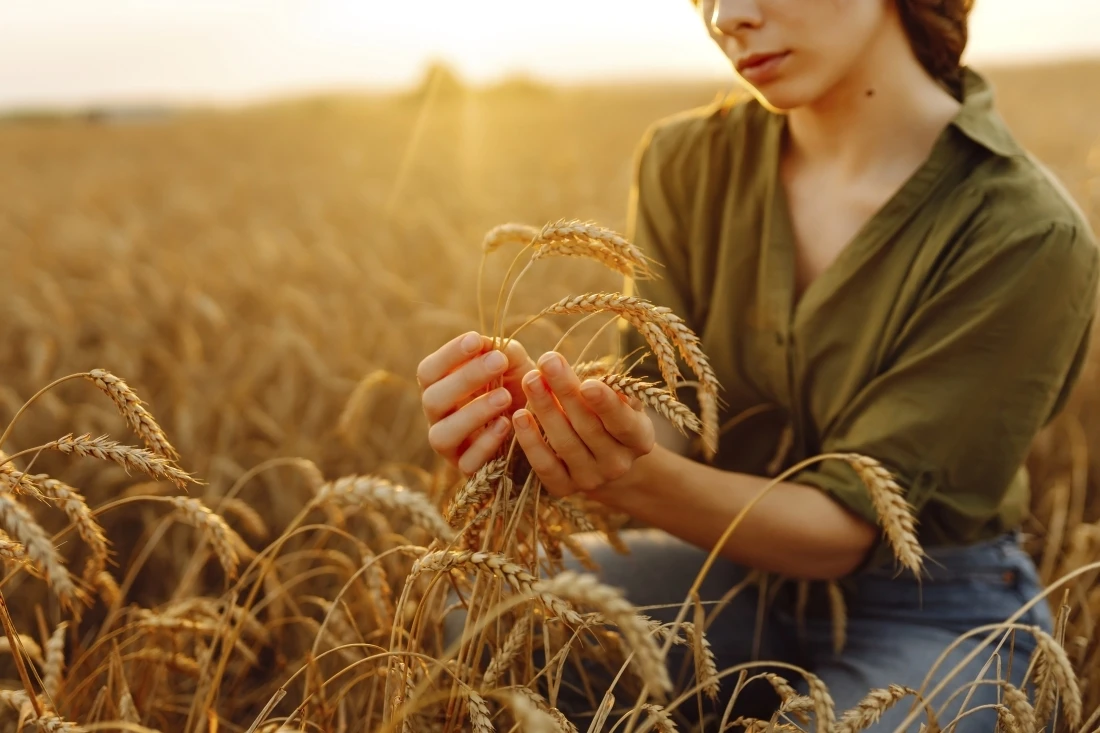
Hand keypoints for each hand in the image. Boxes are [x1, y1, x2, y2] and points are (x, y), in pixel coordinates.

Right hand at [417, 331, 534, 474]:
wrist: (546, 425)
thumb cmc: (520, 387)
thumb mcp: (515, 365)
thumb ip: (502, 351)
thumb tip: (485, 343)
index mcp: (441, 388)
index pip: (428, 371)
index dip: (448, 355)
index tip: (476, 340)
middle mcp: (439, 417)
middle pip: (432, 399)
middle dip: (465, 379)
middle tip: (498, 362)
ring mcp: (451, 447)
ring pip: (442, 435)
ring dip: (472, 413)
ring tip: (504, 396)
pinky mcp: (468, 469)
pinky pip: (467, 463)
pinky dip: (486, 444)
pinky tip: (506, 424)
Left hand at [514, 351, 654, 496]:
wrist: (600, 458)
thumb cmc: (607, 414)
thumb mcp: (619, 398)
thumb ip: (612, 387)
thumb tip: (600, 377)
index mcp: (639, 439)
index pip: (623, 422)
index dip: (606, 403)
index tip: (587, 383)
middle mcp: (618, 463)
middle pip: (589, 427)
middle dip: (566, 392)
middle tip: (547, 362)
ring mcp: (591, 479)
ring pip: (565, 443)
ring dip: (545, 409)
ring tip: (531, 380)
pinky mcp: (563, 488)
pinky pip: (545, 465)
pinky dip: (530, 441)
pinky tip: (519, 415)